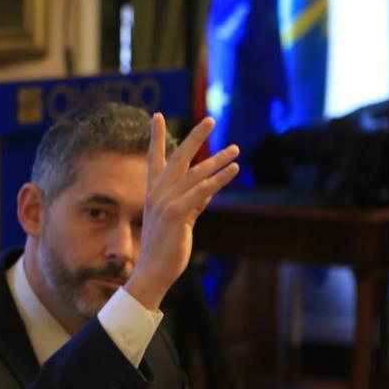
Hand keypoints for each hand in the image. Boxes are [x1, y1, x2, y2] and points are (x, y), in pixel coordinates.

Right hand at [125, 114, 239, 310]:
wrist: (153, 273)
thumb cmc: (166, 250)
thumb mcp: (180, 222)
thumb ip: (193, 204)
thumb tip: (208, 191)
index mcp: (155, 195)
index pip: (155, 160)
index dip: (156, 138)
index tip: (156, 116)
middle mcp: (157, 195)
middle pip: (178, 158)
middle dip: (194, 137)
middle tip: (210, 119)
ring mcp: (165, 203)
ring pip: (195, 174)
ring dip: (218, 160)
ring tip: (236, 149)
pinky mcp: (176, 214)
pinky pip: (201, 191)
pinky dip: (218, 179)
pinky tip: (233, 169)